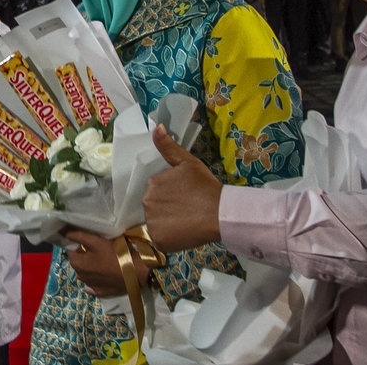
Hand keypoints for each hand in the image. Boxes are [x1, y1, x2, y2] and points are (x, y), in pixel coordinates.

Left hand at [63, 229, 145, 297]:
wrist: (135, 272)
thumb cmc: (115, 254)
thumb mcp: (96, 241)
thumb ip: (79, 236)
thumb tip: (64, 233)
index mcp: (77, 264)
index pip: (70, 250)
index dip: (77, 244)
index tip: (88, 240)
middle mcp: (80, 276)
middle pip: (78, 262)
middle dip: (83, 255)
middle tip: (97, 248)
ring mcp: (90, 286)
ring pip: (85, 273)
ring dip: (89, 267)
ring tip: (102, 260)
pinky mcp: (100, 292)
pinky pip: (93, 285)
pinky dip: (95, 279)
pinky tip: (102, 275)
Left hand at [143, 125, 222, 252]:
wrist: (219, 212)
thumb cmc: (205, 187)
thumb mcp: (188, 163)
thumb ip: (169, 146)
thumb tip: (156, 127)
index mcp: (152, 183)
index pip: (157, 191)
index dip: (172, 195)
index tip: (186, 198)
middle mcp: (147, 202)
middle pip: (154, 207)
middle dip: (168, 209)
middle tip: (188, 210)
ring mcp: (151, 222)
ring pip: (157, 223)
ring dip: (168, 224)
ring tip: (187, 221)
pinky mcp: (158, 239)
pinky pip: (160, 239)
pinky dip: (170, 238)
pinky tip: (184, 233)